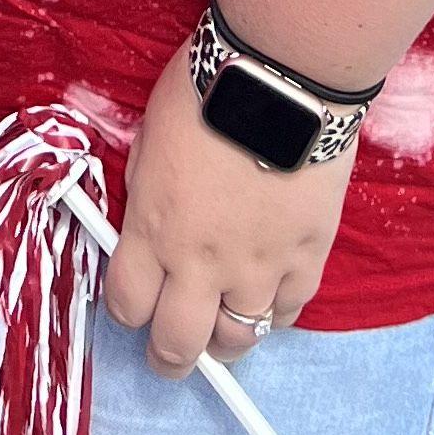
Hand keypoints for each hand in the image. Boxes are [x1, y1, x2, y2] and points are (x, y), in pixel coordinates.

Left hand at [99, 42, 356, 379]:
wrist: (282, 77)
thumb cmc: (207, 89)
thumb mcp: (150, 134)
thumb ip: (146, 188)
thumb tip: (147, 215)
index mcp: (153, 229)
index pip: (127, 304)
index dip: (126, 311)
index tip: (133, 307)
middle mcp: (201, 262)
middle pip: (178, 344)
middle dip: (169, 358)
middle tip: (171, 355)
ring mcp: (258, 266)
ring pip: (238, 340)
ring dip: (225, 341)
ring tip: (222, 334)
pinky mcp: (307, 256)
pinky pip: (290, 310)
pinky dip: (276, 312)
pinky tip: (269, 299)